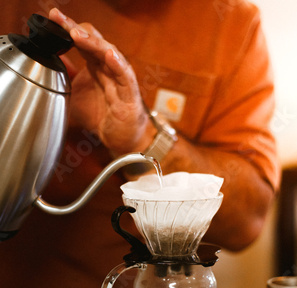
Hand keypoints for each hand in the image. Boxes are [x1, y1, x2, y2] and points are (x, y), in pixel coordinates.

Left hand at [48, 8, 154, 155]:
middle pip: (92, 40)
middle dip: (74, 28)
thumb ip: (60, 78)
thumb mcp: (73, 95)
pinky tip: (109, 56)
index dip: (66, 27)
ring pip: (108, 53)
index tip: (51, 17)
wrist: (120, 139)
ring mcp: (119, 77)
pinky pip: (125, 75)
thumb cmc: (102, 115)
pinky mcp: (129, 93)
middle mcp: (107, 66)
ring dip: (92, 43)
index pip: (80, 39)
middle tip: (58, 19)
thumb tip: (45, 59)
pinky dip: (118, 64)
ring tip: (76, 34)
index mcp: (94, 64)